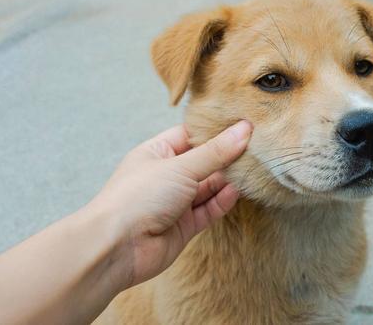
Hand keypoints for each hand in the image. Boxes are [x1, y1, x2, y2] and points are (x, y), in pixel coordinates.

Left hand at [91, 120, 251, 286]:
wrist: (116, 248)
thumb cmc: (137, 197)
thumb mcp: (180, 167)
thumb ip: (215, 152)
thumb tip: (244, 129)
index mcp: (156, 153)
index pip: (191, 135)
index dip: (215, 130)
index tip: (243, 123)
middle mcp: (166, 176)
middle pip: (203, 161)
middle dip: (226, 156)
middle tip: (256, 146)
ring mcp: (175, 202)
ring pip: (208, 187)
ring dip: (228, 179)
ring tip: (253, 167)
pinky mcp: (184, 226)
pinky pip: (208, 209)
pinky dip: (222, 201)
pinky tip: (236, 191)